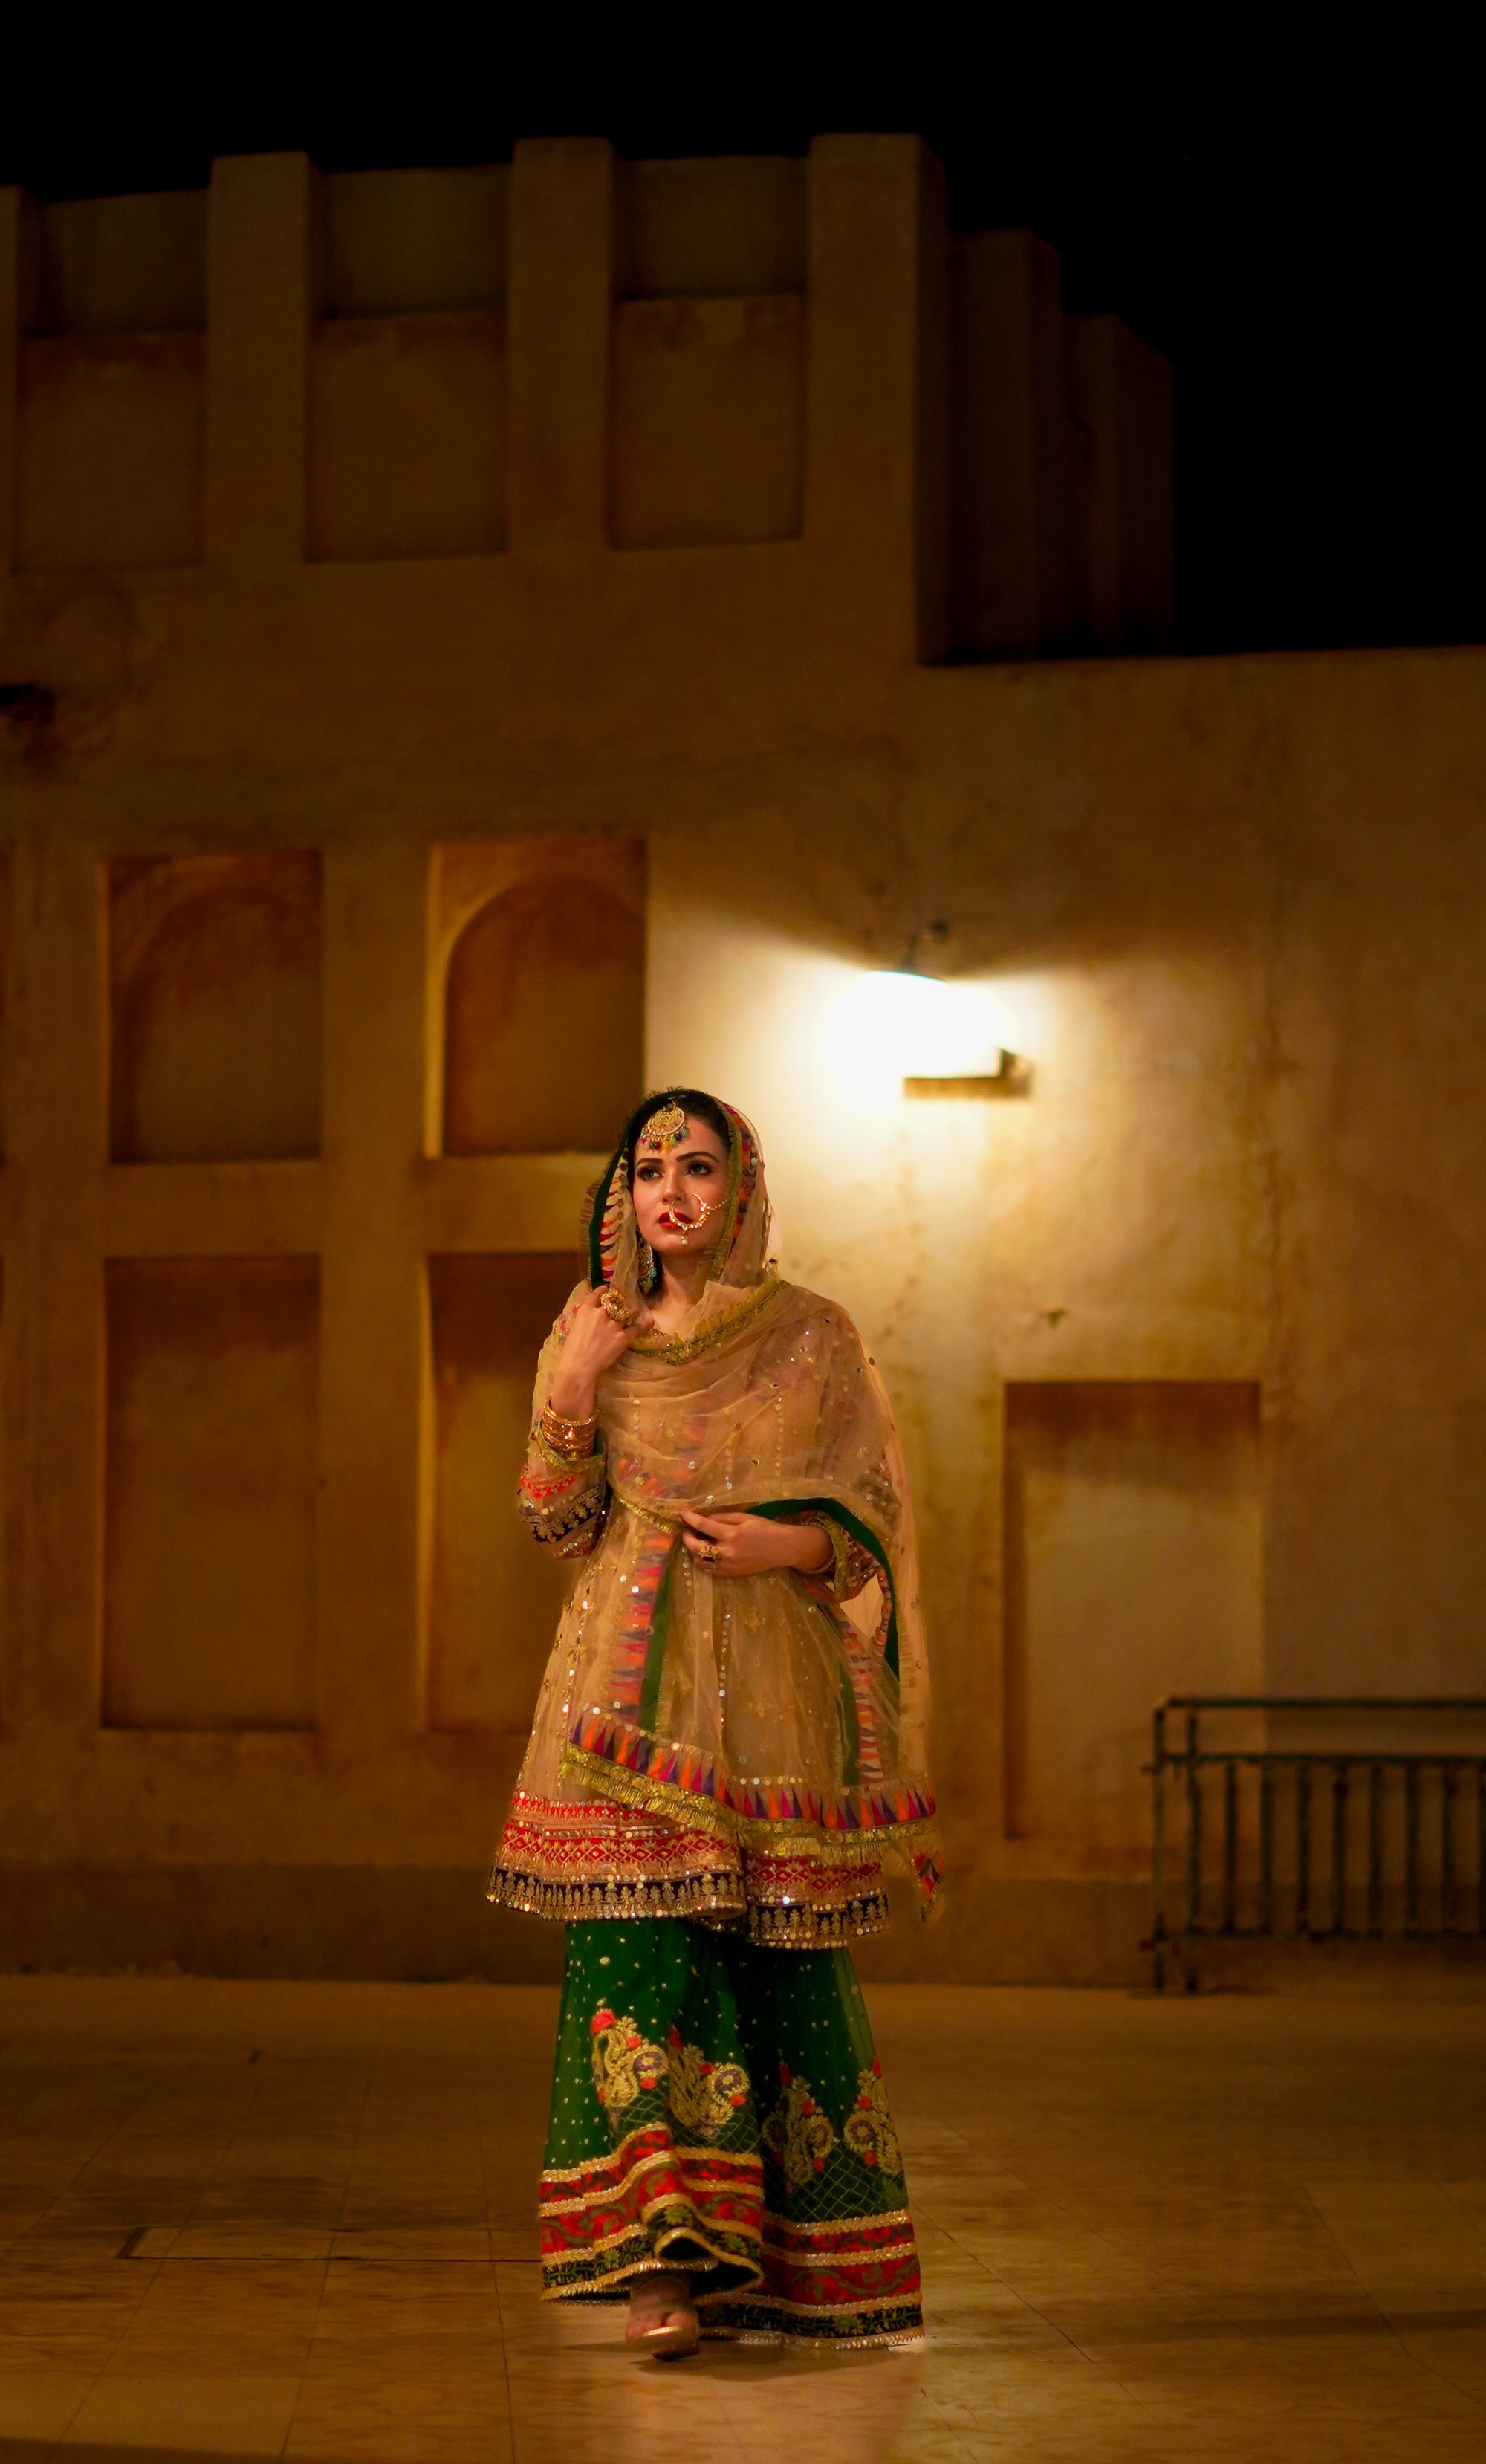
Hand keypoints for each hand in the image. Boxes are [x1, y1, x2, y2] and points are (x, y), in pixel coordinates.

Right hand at [547, 1287, 652, 1420]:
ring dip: (631, 1311)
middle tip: (620, 1303)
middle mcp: (601, 1313)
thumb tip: (590, 1322)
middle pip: (613, 1303)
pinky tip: (649, 1321)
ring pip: (627, 1313)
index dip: (602, 1291)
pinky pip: (636, 1328)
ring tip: (635, 1310)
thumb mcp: (574, 1330)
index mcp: (586, 1311)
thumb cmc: (571, 1351)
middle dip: (617, 1302)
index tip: (605, 1289)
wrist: (580, 1366)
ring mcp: (614, 1325)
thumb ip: (584, 1322)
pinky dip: (644, 1325)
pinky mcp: (623, 1337)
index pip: (595, 1295)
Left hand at [679, 1508, 832, 1578]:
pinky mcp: (732, 1574)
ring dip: (694, 1552)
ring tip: (696, 1542)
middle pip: (697, 1548)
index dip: (690, 1519)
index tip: (682, 1513)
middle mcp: (728, 1552)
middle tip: (687, 1531)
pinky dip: (704, 1562)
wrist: (783, 1548)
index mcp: (732, 1534)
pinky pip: (710, 1571)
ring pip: (701, 1562)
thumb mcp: (745, 1517)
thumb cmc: (765, 1529)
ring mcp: (729, 1566)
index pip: (703, 1526)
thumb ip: (723, 1518)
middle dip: (687, 1538)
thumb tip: (704, 1520)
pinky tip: (707, 1554)